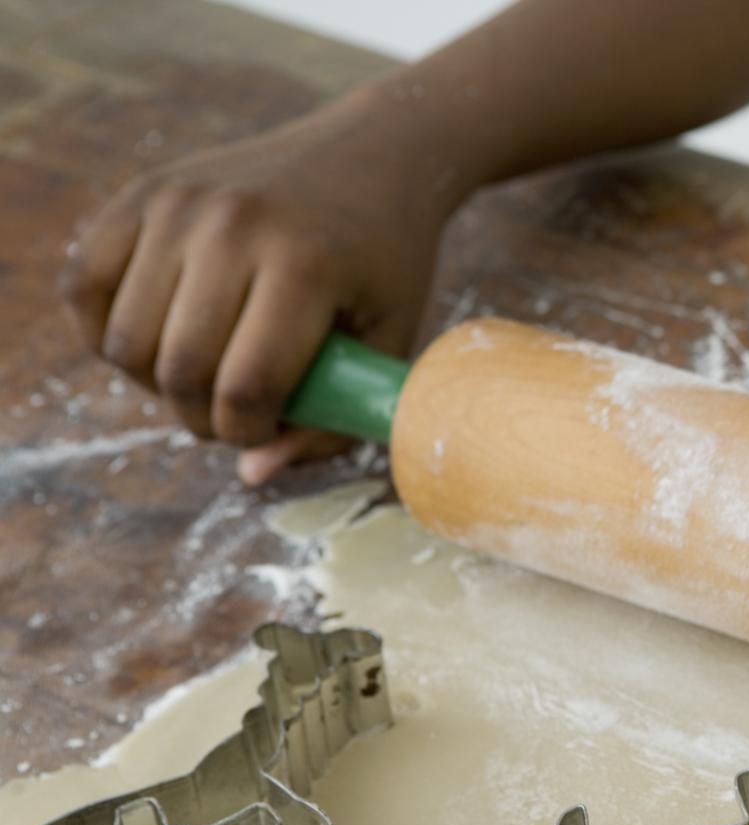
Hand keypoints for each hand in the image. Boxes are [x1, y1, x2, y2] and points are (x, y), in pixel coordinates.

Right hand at [60, 89, 456, 483]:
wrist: (374, 154)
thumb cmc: (389, 262)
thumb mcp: (390, 343)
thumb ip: (334, 420)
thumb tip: (250, 473)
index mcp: (304, 264)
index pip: (245, 388)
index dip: (251, 433)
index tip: (271, 429)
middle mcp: (230, 227)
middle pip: (178, 371)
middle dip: (204, 418)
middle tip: (237, 412)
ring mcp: (177, 204)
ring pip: (123, 340)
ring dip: (156, 384)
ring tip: (204, 378)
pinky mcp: (141, 193)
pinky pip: (83, 286)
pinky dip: (107, 331)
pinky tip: (158, 340)